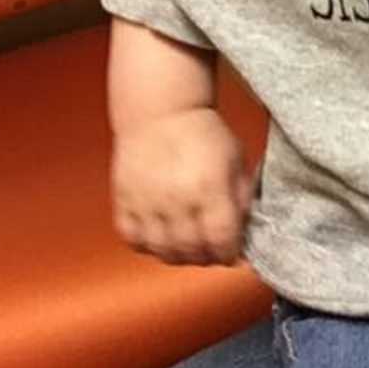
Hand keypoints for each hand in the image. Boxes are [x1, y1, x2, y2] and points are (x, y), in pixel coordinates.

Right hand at [112, 106, 253, 265]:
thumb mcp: (236, 160)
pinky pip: (132, 239)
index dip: (229, 254)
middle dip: (206, 258)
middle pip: (192, 252)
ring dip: (178, 256)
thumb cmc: (202, 132)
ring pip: (162, 251)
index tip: (231, 252)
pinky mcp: (124, 199)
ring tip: (186, 245)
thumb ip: (242, 199)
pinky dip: (147, 245)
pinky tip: (160, 235)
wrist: (161, 110)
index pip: (222, 240)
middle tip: (210, 250)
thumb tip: (244, 233)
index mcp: (209, 187)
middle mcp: (176, 198)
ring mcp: (147, 200)